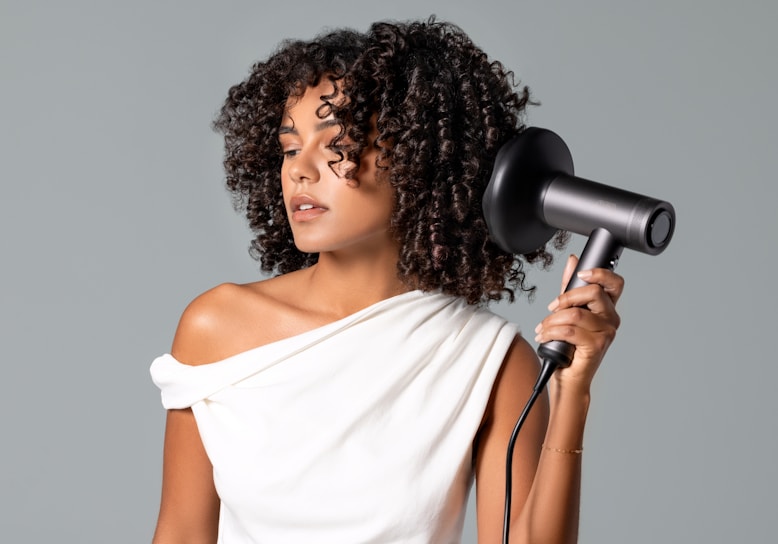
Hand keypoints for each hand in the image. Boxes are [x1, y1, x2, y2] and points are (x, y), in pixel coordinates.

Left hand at [534, 254, 624, 387]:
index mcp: (607, 308)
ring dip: (552, 320)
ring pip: (576, 314)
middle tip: (552, 307)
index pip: (615, 283)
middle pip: (594, 292)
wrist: (568, 377)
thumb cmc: (569, 346)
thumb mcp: (567, 312)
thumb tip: (572, 260)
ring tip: (544, 328)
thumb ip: (570, 287)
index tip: (581, 273)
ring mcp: (606, 333)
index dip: (600, 273)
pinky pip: (570, 330)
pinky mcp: (597, 346)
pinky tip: (544, 336)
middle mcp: (611, 319)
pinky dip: (551, 332)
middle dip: (566, 298)